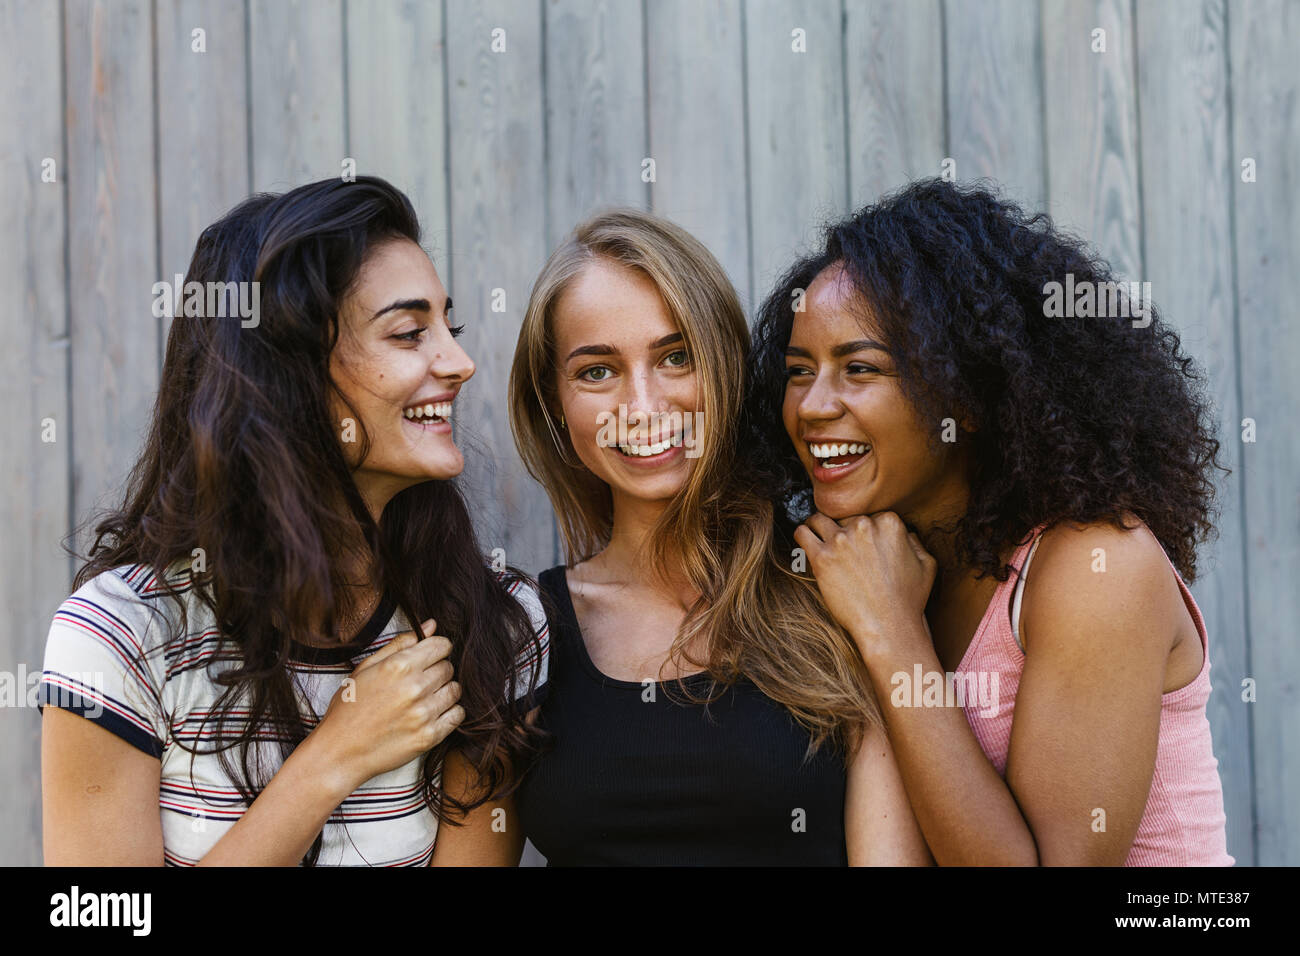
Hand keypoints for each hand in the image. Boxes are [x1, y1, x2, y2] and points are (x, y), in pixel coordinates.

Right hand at [313, 618, 463, 791]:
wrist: (339, 752)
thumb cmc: (349, 708)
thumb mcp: (366, 668)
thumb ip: (400, 644)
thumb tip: (430, 625)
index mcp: (398, 666)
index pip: (442, 645)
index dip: (437, 649)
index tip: (430, 657)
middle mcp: (414, 687)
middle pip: (449, 667)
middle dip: (438, 670)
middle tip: (420, 681)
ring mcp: (424, 713)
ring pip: (455, 690)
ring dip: (444, 691)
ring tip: (425, 698)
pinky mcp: (429, 736)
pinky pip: (457, 715)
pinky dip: (449, 713)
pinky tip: (432, 714)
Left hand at [794, 511, 936, 657]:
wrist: (888, 626)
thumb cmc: (908, 600)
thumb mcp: (926, 565)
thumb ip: (915, 542)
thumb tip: (905, 533)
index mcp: (889, 523)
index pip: (869, 515)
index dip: (864, 531)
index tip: (860, 545)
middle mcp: (864, 526)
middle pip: (844, 517)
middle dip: (842, 530)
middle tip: (841, 549)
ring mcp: (841, 540)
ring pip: (819, 519)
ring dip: (817, 527)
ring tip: (817, 536)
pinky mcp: (822, 557)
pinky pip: (802, 533)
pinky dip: (802, 535)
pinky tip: (806, 543)